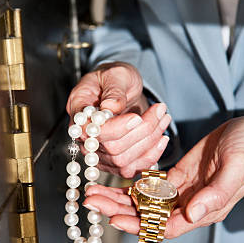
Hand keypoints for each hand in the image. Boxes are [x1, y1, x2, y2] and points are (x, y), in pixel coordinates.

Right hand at [66, 62, 170, 176]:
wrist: (122, 89)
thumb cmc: (115, 78)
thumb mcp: (115, 74)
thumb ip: (113, 89)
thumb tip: (112, 106)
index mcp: (79, 112)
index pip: (92, 131)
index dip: (116, 129)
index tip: (136, 117)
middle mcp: (85, 137)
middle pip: (111, 149)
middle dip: (142, 132)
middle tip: (160, 110)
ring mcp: (98, 153)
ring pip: (123, 161)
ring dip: (150, 141)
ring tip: (164, 118)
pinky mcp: (113, 162)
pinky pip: (131, 169)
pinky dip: (151, 156)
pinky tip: (161, 139)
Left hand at [83, 114, 243, 237]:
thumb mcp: (236, 168)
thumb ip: (216, 193)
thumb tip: (191, 213)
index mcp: (205, 210)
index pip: (166, 227)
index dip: (140, 226)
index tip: (115, 219)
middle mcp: (190, 205)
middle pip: (148, 217)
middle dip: (118, 211)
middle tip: (91, 202)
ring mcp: (182, 192)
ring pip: (145, 203)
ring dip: (119, 199)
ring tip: (93, 193)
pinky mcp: (177, 177)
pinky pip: (150, 187)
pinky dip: (131, 186)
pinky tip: (111, 183)